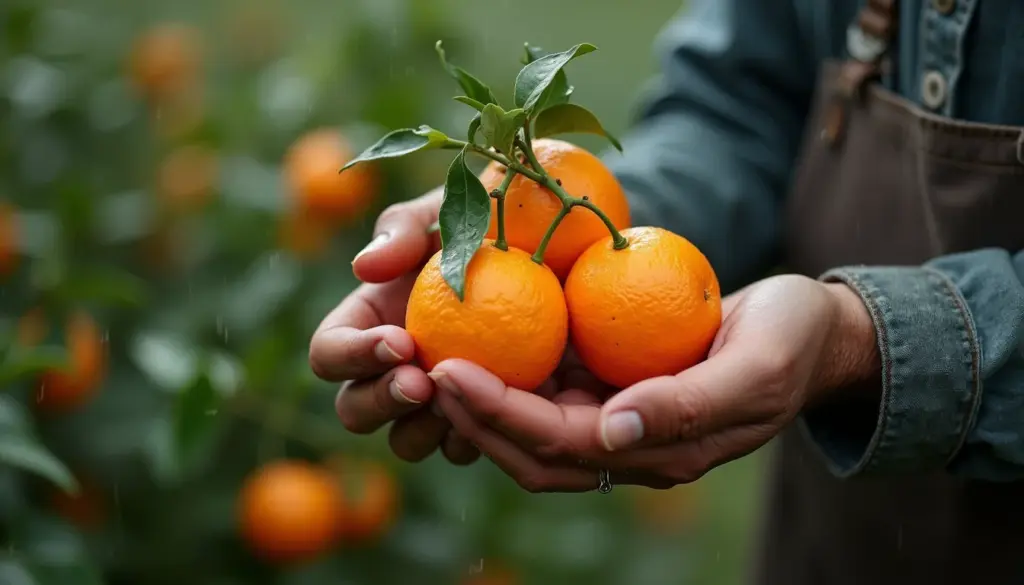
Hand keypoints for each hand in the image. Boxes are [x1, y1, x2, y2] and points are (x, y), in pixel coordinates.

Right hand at [309, 187, 479, 464]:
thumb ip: (403, 228)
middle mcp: (390, 368)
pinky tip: (498, 416)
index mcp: (368, 322)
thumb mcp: (448, 209)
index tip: (400, 341)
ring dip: (422, 430)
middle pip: (353, 409)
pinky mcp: (477, 418)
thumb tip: (363, 267)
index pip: (329, 353)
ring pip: (404, 441)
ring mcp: (433, 399)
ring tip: (459, 404)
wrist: (558, 251)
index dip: (351, 355)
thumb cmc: (491, 219)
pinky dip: (472, 439)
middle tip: (422, 382)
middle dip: (380, 402)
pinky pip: (459, 448)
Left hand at [431, 274, 880, 491]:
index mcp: (662, 451)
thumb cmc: (793, 340)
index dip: (500, 414)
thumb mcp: (757, 366)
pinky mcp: (614, 388)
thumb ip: (690, 405)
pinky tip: (478, 335)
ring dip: (479, 400)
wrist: (811, 330)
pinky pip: (551, 389)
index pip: (562, 444)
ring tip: (429, 354)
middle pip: (531, 448)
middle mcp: (630, 446)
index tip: (448, 371)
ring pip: (531, 426)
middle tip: (418, 365)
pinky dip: (509, 372)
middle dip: (471, 414)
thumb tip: (614, 434)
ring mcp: (619, 419)